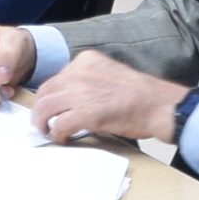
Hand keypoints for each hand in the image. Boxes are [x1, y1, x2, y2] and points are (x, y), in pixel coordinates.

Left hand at [29, 53, 185, 146]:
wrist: (158, 105)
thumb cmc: (141, 95)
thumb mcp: (110, 74)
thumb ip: (89, 81)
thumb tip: (72, 99)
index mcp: (86, 60)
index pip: (56, 77)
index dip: (50, 95)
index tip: (50, 107)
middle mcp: (80, 72)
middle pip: (45, 91)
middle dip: (40, 109)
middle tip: (41, 122)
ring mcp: (80, 92)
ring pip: (45, 107)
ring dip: (42, 122)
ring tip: (47, 131)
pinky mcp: (85, 113)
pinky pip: (59, 124)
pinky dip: (57, 134)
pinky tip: (63, 138)